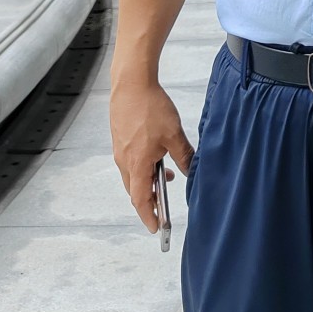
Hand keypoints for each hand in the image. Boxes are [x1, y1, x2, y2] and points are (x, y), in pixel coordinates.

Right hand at [109, 76, 193, 231]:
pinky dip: (143, 167)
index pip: (141, 200)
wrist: (131, 83)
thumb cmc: (149, 107)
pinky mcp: (120, 139)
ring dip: (147, 181)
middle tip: (162, 207)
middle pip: (135, 190)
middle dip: (149, 201)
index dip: (149, 215)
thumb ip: (184, 156)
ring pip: (133, 175)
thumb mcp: (174, 135)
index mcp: (136, 164)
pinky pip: (130, 161)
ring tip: (165, 179)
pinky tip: (157, 156)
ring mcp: (120, 150)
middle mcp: (124, 160)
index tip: (156, 227)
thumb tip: (192, 171)